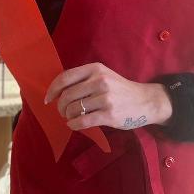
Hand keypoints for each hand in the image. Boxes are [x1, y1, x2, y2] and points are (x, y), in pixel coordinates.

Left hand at [44, 62, 172, 130]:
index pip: (65, 78)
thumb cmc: (119, 89)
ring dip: (68, 116)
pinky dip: (74, 124)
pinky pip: (83, 121)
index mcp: (95, 69)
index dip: (52, 90)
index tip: (48, 99)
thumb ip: (83, 79)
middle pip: (67, 95)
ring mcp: (105, 98)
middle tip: (63, 112)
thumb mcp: (103, 75)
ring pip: (74, 109)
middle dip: (60, 107)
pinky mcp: (109, 114)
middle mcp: (99, 81)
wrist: (145, 101)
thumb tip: (57, 91)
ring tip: (71, 117)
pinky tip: (74, 124)